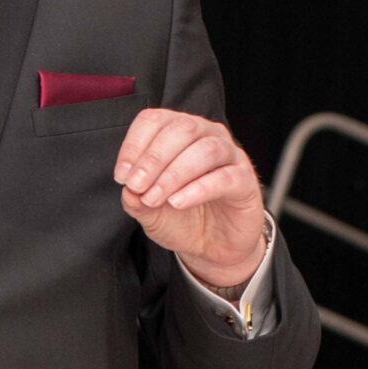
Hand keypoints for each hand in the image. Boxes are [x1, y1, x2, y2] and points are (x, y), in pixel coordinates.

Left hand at [115, 109, 267, 284]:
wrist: (213, 248)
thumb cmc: (182, 219)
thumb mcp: (149, 210)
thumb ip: (136, 198)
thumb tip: (128, 188)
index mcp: (179, 133)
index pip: (155, 120)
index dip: (134, 145)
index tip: (122, 176)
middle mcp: (206, 135)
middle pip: (182, 129)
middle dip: (153, 158)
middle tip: (137, 186)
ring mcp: (229, 155)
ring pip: (205, 150)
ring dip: (174, 174)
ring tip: (155, 198)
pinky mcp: (245, 180)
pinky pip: (224, 177)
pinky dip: (197, 189)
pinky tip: (178, 202)